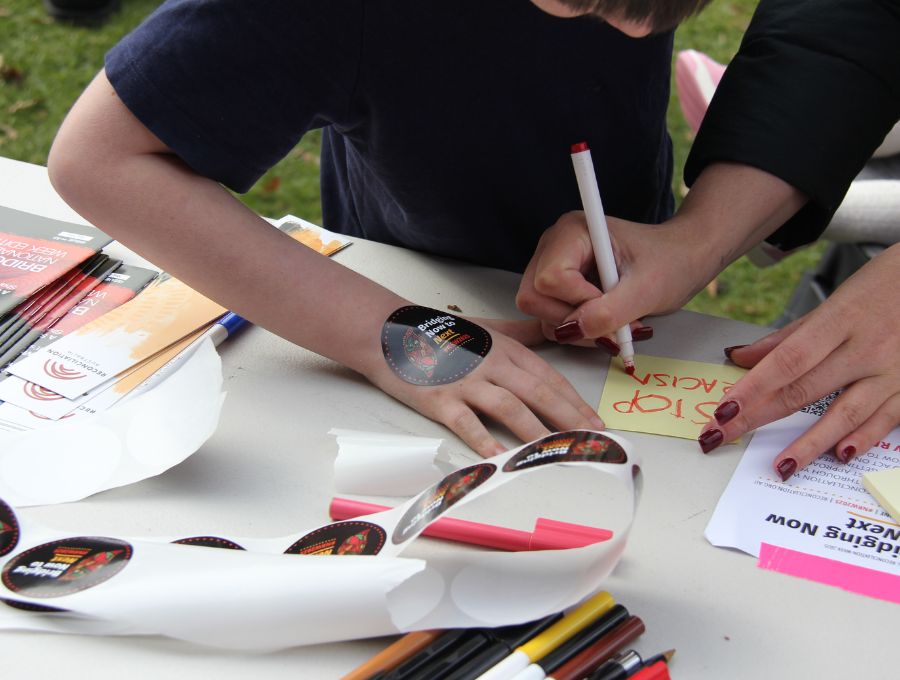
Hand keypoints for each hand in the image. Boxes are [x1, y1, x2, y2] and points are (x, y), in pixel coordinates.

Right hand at [369, 324, 605, 457]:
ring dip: (537, 430)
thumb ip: (519, 332)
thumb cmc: (436, 331)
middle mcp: (492, 363)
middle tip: (591, 441)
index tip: (595, 421)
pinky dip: (484, 440)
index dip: (575, 401)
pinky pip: (467, 422)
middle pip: (538, 392)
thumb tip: (549, 331)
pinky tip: (500, 458)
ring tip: (557, 452)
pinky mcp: (440, 398)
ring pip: (510, 406)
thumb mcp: (484, 327)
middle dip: (569, 418)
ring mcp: (466, 381)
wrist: (387, 330)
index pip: (549, 377)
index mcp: (505, 349)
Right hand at [516, 211, 717, 348]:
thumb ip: (610, 311)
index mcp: (573, 232)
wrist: (683, 259)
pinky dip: (578, 329)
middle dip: (573, 320)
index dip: (578, 301)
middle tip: (613, 323)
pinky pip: (551, 317)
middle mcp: (555, 245)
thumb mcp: (647, 289)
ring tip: (615, 323)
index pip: (550, 279)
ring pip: (540, 312)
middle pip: (534, 297)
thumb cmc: (671, 261)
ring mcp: (553, 266)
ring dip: (578, 329)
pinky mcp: (559, 286)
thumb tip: (573, 329)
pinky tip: (605, 322)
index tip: (612, 303)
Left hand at [697, 243, 899, 479]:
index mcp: (840, 320)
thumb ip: (788, 336)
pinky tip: (840, 455)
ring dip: (810, 443)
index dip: (752, 388)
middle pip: (804, 389)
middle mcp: (866, 348)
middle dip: (759, 417)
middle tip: (723, 437)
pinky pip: (886, 418)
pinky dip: (864, 438)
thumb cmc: (884, 286)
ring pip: (846, 413)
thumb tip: (741, 357)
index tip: (723, 410)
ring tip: (781, 466)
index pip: (786, 360)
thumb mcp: (834, 301)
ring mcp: (893, 370)